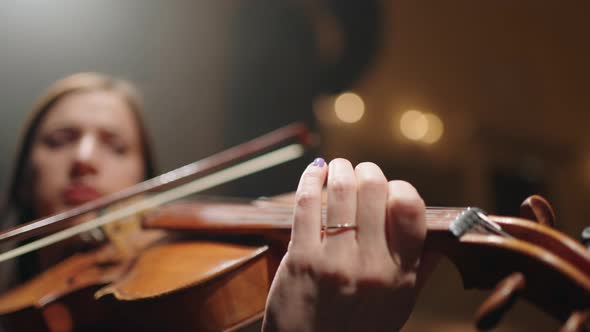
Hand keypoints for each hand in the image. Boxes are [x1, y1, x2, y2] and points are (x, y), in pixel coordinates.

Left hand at [262, 158, 426, 331]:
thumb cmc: (358, 330)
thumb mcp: (399, 306)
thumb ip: (418, 269)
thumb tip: (438, 238)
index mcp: (400, 273)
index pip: (410, 208)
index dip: (400, 188)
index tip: (389, 190)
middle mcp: (371, 264)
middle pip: (374, 190)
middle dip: (368, 171)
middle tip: (361, 171)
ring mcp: (334, 260)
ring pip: (342, 191)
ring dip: (341, 169)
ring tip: (339, 166)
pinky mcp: (301, 259)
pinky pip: (307, 205)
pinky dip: (311, 180)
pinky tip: (316, 171)